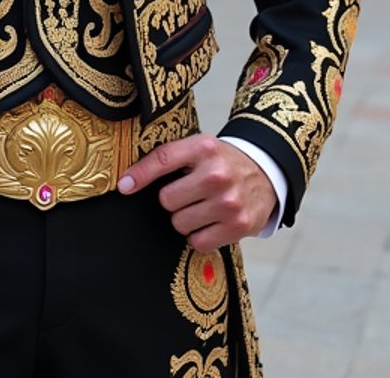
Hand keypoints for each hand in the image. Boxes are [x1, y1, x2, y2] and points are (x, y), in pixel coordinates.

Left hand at [117, 134, 276, 249]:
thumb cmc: (222, 162)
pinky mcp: (239, 226)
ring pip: (180, 223)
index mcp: (204, 148)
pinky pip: (198, 242)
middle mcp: (217, 174)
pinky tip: (211, 221)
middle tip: (189, 193)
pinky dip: (200, 236)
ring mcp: (229, 202)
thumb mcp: (199, 148)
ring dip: (185, 219)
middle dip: (173, 199)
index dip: (139, 175)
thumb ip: (168, 159)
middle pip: (167, 200)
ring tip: (202, 206)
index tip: (123, 186)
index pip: (162, 160)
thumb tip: (127, 183)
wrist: (265, 172)